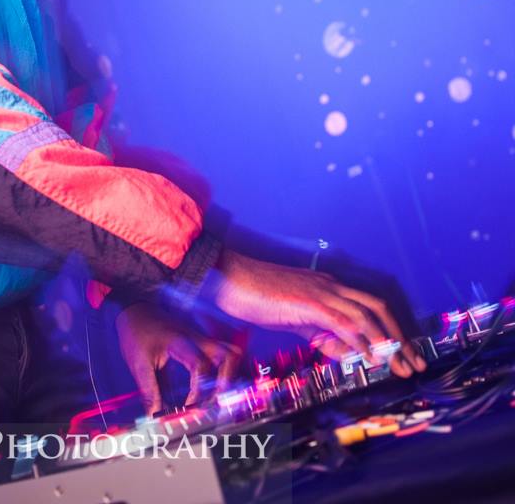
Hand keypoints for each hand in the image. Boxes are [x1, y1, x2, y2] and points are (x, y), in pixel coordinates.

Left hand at [115, 301, 240, 415]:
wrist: (135, 308)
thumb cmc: (136, 331)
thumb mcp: (139, 363)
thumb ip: (150, 391)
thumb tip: (155, 416)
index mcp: (180, 342)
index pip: (200, 366)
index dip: (199, 390)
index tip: (190, 407)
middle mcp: (196, 339)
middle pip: (228, 355)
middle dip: (226, 382)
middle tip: (214, 402)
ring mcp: (200, 339)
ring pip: (229, 352)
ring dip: (228, 375)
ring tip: (216, 396)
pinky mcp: (200, 342)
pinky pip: (220, 354)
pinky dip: (222, 370)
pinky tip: (213, 386)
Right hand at [213, 250, 425, 377]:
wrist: (230, 277)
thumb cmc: (256, 296)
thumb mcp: (294, 318)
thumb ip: (321, 333)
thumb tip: (347, 353)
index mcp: (327, 286)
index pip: (369, 305)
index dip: (391, 329)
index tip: (404, 353)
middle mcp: (330, 285)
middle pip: (377, 306)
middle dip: (399, 335)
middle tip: (414, 363)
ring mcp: (321, 291)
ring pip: (365, 314)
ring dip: (386, 342)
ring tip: (400, 367)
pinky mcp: (309, 302)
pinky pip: (343, 322)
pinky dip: (360, 341)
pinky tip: (369, 359)